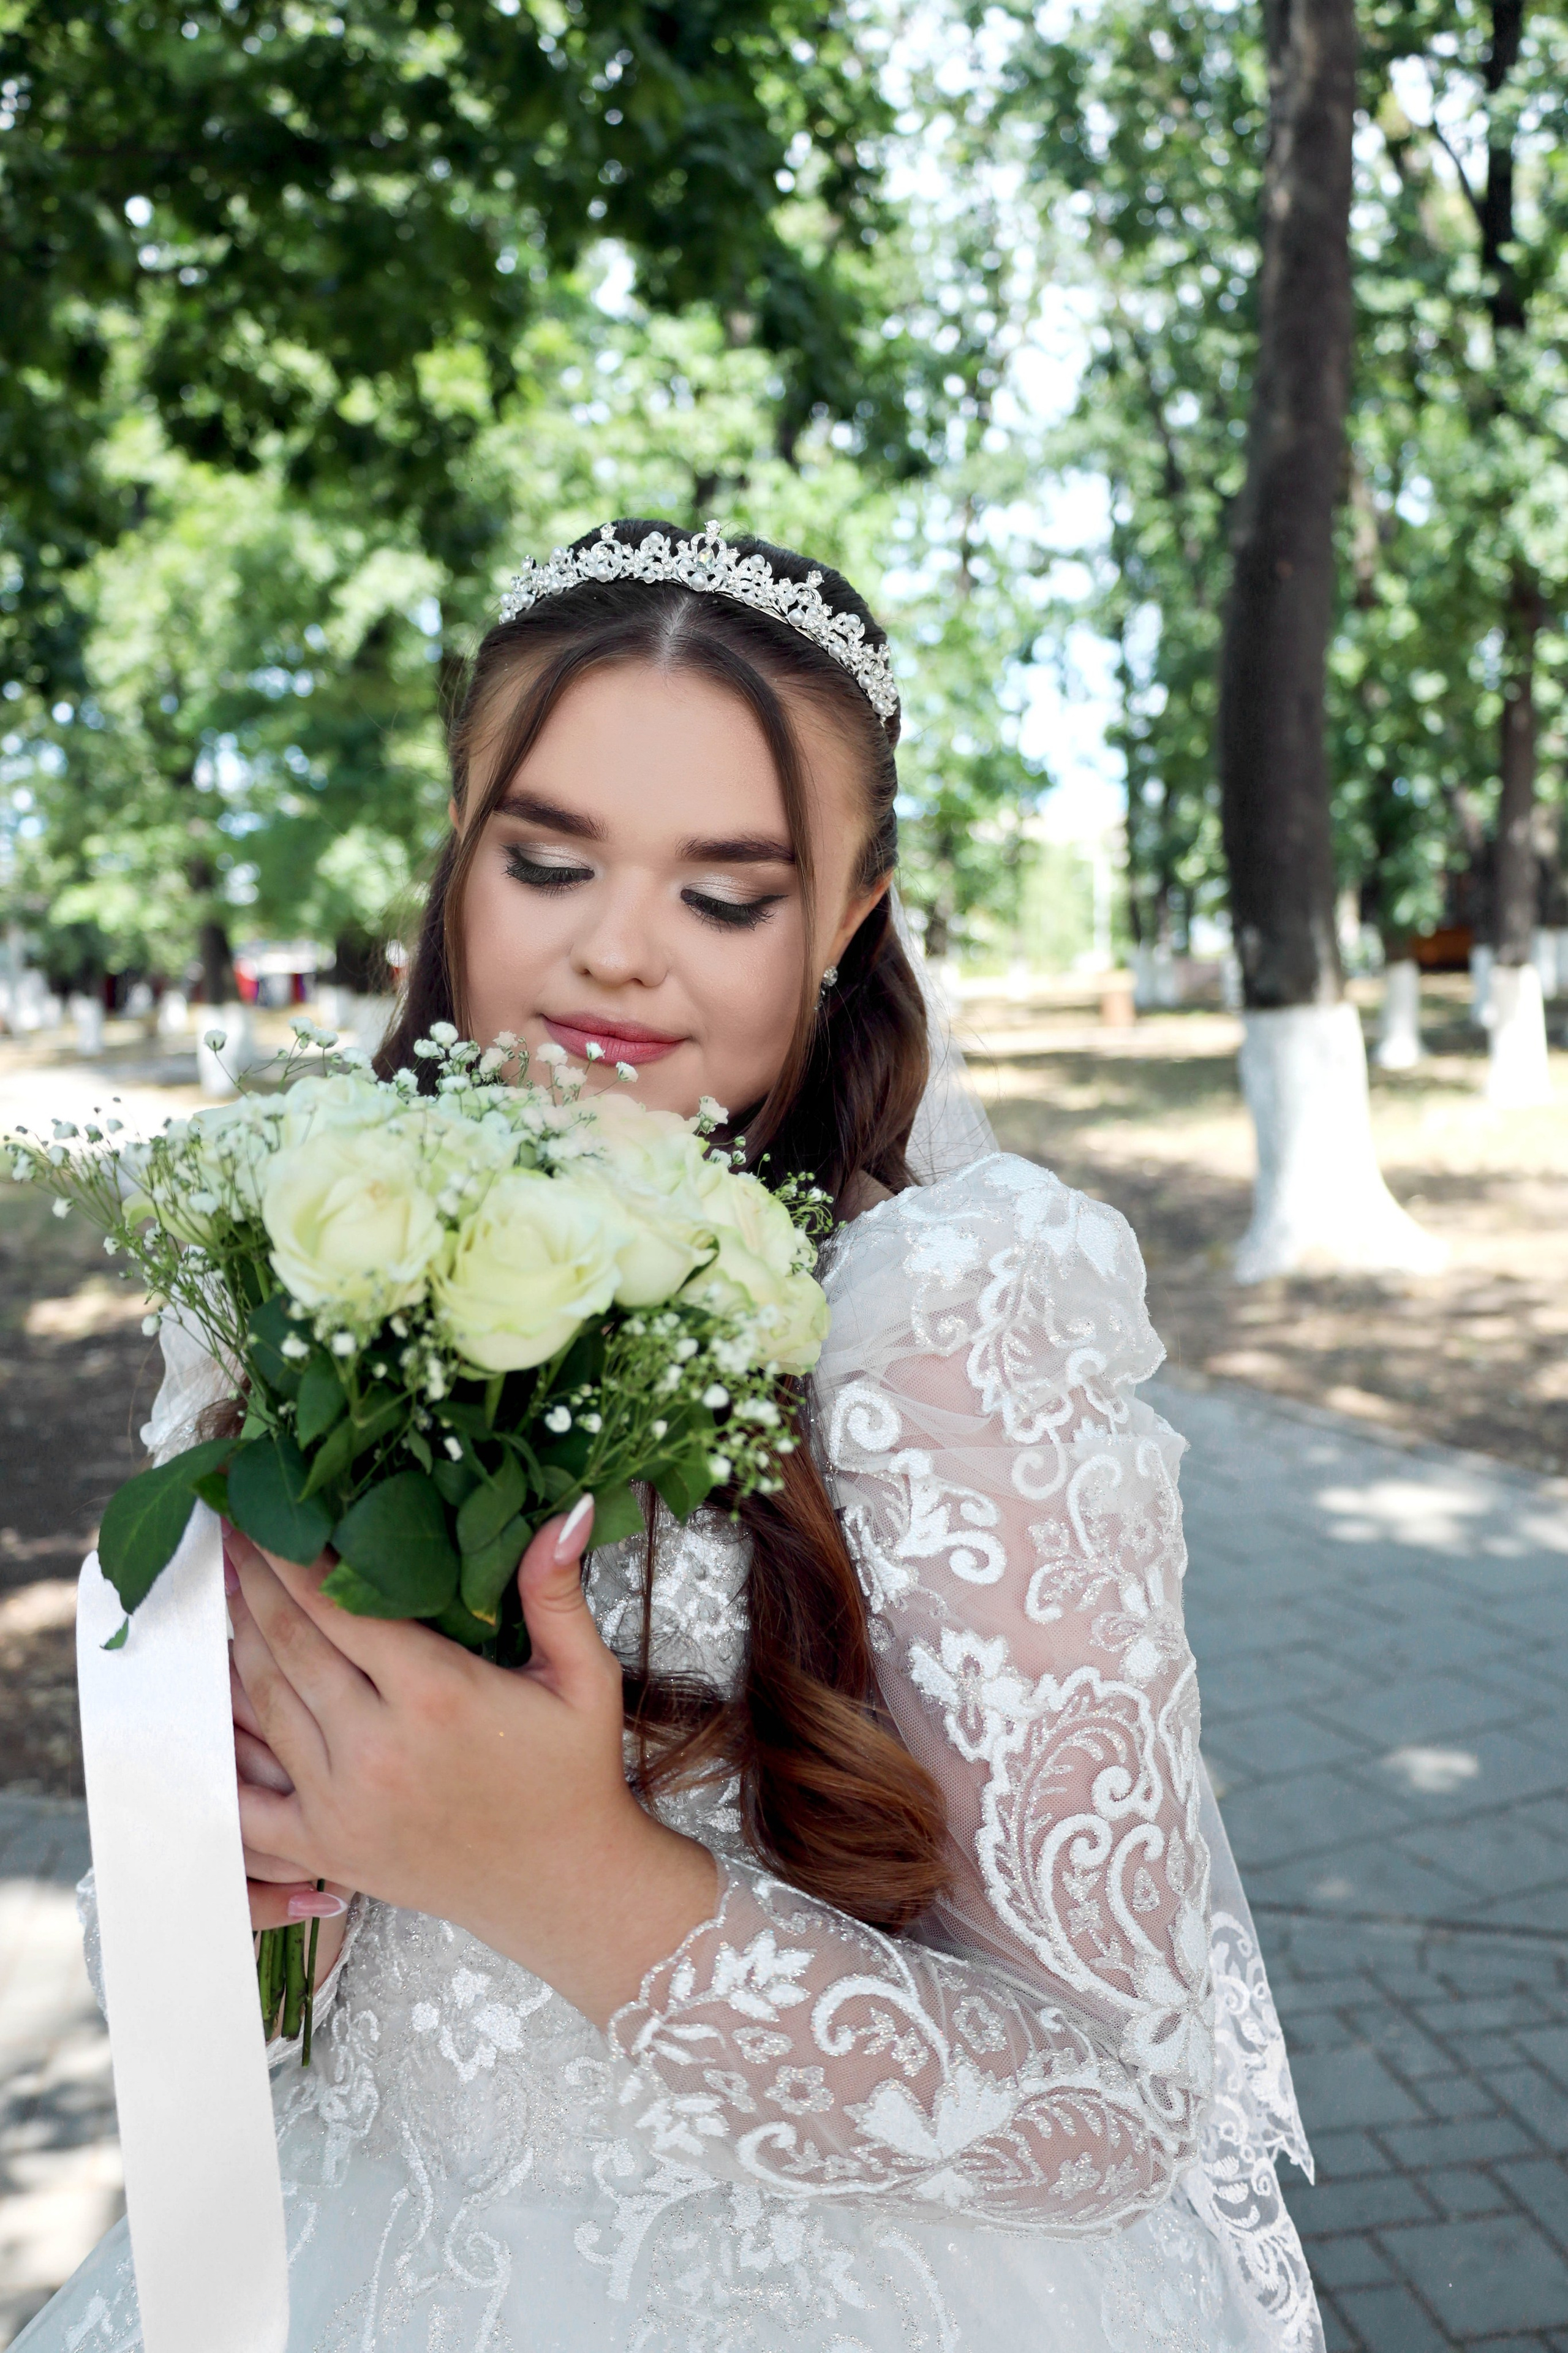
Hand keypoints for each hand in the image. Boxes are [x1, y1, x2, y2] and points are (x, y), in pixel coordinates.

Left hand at [223, 1502, 717, 2028]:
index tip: (263, 1512)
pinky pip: (247, 1796)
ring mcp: (342, 1803)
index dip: (292, 1556)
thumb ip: (556, 1592)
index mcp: (436, 1695)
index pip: (339, 1605)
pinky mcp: (325, 1847)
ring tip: (222, 1593)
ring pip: (264, 1704)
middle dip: (255, 1584)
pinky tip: (207, 1702)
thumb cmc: (574, 1773)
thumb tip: (568, 1509)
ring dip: (236, 1644)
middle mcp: (377, 1747)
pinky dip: (220, 1747)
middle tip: (229, 1535)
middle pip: (291, 1644)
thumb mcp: (584, 1676)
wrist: (563, 1887)